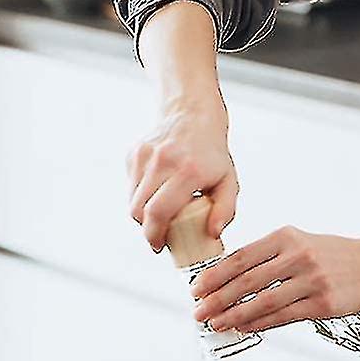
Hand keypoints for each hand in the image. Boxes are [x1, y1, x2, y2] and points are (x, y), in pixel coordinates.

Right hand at [126, 91, 237, 250]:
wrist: (192, 114)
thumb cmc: (211, 153)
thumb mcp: (228, 181)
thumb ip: (225, 210)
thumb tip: (212, 233)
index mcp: (188, 170)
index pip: (158, 212)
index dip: (155, 235)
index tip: (160, 246)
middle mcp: (163, 161)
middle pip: (139, 210)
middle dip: (147, 229)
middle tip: (159, 235)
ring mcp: (145, 155)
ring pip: (132, 200)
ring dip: (142, 214)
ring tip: (160, 214)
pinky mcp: (134, 153)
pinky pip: (131, 186)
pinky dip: (140, 196)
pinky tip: (156, 192)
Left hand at [190, 225, 359, 331]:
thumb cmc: (330, 254)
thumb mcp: (297, 241)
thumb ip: (266, 254)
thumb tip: (228, 275)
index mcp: (285, 236)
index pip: (241, 256)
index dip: (215, 274)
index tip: (197, 287)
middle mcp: (297, 256)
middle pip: (247, 280)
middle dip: (217, 298)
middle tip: (198, 310)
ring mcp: (311, 281)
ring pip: (263, 301)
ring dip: (234, 315)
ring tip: (216, 323)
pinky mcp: (322, 305)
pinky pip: (283, 317)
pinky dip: (259, 324)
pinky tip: (243, 328)